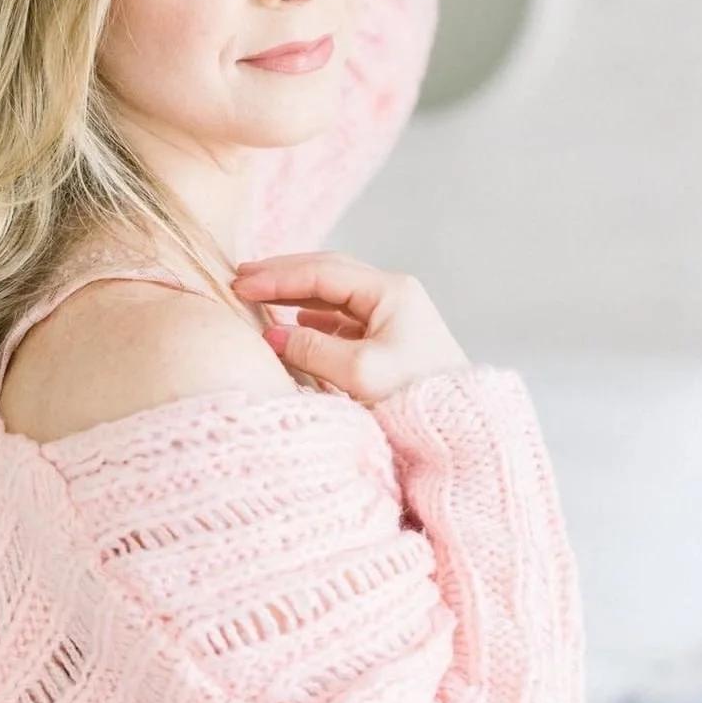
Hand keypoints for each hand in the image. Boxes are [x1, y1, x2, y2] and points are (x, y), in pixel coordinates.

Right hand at [231, 250, 469, 404]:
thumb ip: (311, 349)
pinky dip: (314, 316)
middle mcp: (394, 296)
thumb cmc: (415, 399)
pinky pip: (344, 318)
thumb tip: (271, 334)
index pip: (323, 272)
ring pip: (335, 295)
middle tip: (241, 278)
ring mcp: (393, 317)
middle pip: (329, 273)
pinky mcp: (390, 341)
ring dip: (296, 294)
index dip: (278, 277)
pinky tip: (297, 321)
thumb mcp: (358, 373)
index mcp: (392, 292)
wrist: (460, 430)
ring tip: (260, 295)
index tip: (241, 283)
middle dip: (284, 275)